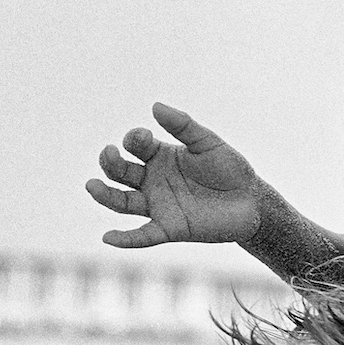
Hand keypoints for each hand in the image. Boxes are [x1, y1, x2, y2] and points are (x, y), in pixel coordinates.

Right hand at [86, 102, 266, 250]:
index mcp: (159, 156)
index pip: (134, 145)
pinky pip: (143, 235)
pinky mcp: (169, 228)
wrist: (252, 201)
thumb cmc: (230, 168)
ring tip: (91, 186)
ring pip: (122, 201)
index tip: (144, 137)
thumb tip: (155, 106)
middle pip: (119, 171)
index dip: (134, 140)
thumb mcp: (208, 142)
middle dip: (110, 162)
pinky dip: (125, 239)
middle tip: (110, 153)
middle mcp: (152, 180)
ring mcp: (158, 204)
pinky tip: (108, 238)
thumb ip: (183, 125)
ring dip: (105, 194)